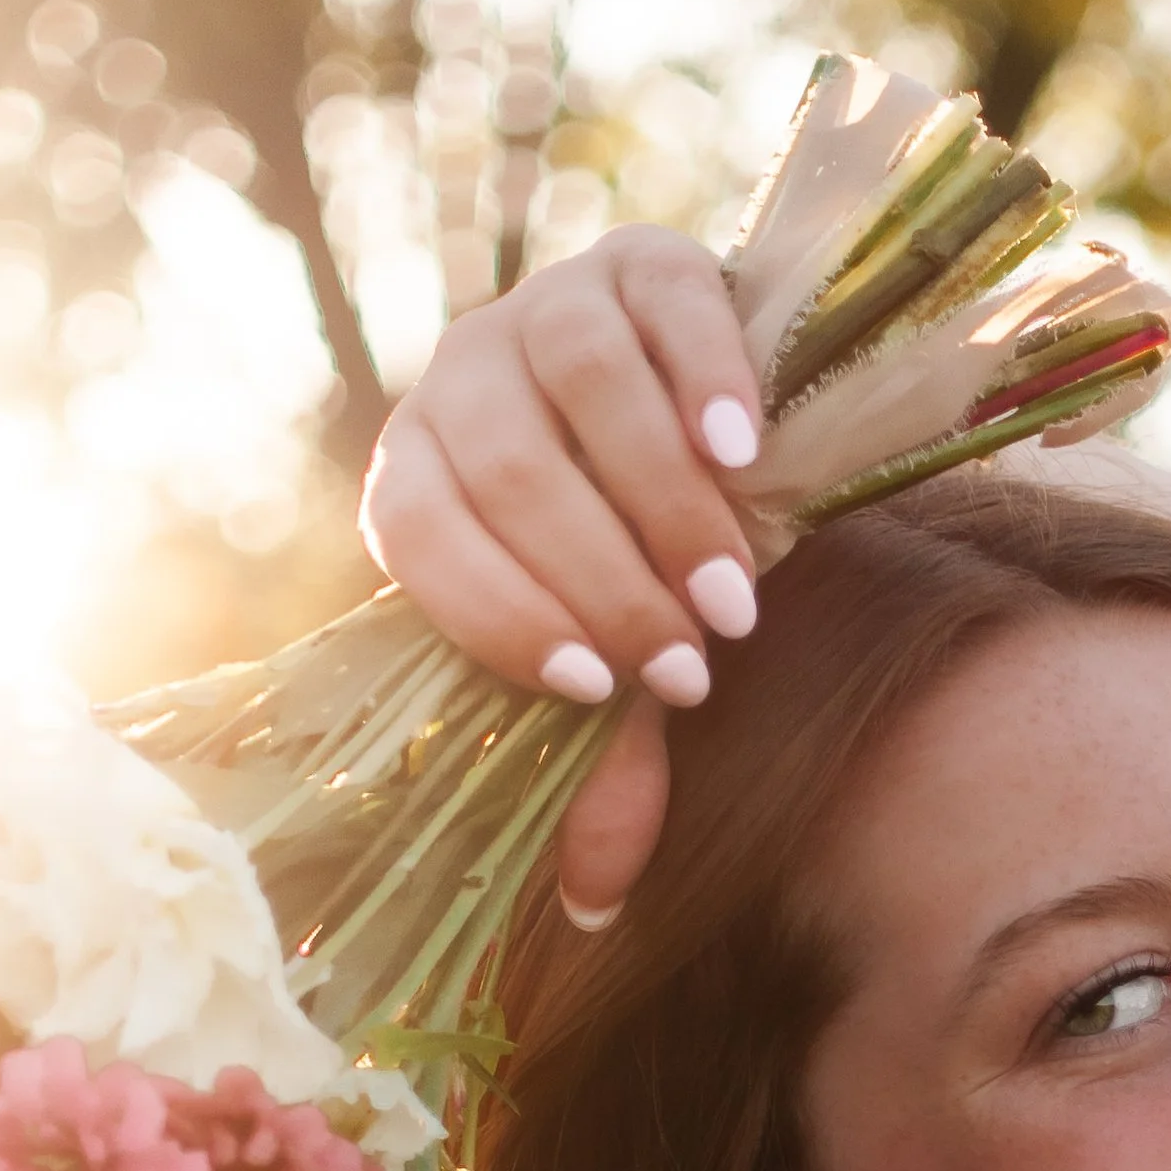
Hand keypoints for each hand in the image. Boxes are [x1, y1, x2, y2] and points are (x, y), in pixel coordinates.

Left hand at [362, 227, 765, 923]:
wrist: (719, 431)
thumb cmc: (647, 572)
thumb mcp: (622, 666)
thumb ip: (601, 765)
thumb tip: (591, 911)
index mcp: (420, 473)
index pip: (423, 532)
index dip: (502, 612)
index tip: (598, 687)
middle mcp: (464, 374)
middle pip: (508, 463)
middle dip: (605, 577)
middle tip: (696, 660)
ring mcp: (551, 302)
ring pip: (582, 381)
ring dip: (664, 500)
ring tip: (740, 589)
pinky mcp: (646, 259)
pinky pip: (664, 305)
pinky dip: (705, 381)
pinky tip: (750, 457)